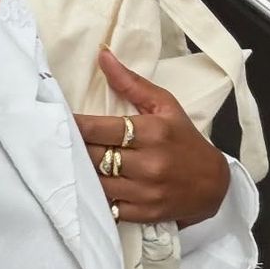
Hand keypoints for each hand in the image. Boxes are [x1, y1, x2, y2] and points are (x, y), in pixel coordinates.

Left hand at [74, 47, 230, 226]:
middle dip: (74, 148)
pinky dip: (95, 197)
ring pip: (96, 183)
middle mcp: (149, 163)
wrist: (213, 185)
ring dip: (81, 173)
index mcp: (152, 131)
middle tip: (55, 140)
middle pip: (94, 155)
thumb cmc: (184, 139)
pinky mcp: (143, 213)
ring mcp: (145, 191)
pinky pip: (107, 206)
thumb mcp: (165, 106)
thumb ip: (131, 82)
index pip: (101, 128)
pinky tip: (88, 186)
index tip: (57, 119)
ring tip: (69, 162)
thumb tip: (102, 55)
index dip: (75, 125)